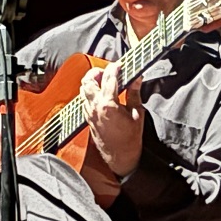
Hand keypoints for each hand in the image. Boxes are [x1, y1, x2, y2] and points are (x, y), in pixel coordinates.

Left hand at [81, 61, 143, 176]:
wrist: (119, 155)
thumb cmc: (130, 138)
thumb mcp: (137, 113)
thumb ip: (134, 93)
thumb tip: (136, 78)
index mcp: (108, 104)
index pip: (109, 78)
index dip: (115, 68)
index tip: (121, 64)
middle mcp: (95, 107)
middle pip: (88, 80)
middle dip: (98, 72)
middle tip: (108, 71)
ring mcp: (89, 112)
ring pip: (83, 89)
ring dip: (92, 81)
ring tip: (103, 80)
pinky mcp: (87, 117)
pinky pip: (84, 99)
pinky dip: (90, 92)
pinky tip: (100, 93)